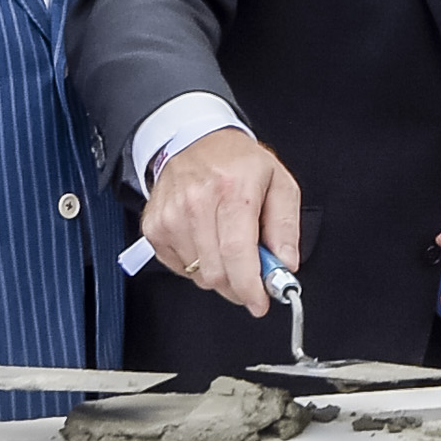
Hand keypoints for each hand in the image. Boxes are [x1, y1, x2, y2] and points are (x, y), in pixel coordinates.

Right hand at [142, 126, 300, 317]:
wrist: (195, 139)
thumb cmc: (238, 162)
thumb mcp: (279, 184)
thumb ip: (286, 228)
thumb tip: (285, 265)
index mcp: (233, 190)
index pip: (238, 253)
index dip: (250, 287)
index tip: (260, 302)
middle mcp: (197, 202)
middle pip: (217, 272)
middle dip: (239, 285)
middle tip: (251, 272)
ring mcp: (171, 215)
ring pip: (198, 275)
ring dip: (219, 273)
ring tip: (227, 246)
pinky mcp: (154, 226)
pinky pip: (179, 268)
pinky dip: (197, 265)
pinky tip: (207, 241)